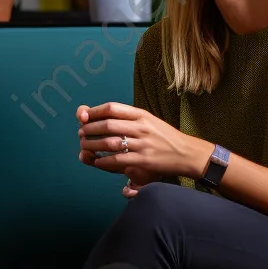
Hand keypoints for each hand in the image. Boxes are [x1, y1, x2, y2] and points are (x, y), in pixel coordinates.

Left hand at [77, 102, 211, 185]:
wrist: (186, 153)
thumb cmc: (163, 136)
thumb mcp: (148, 120)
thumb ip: (126, 118)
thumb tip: (100, 116)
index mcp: (141, 114)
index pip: (112, 108)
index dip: (94, 112)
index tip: (83, 117)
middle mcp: (142, 127)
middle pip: (107, 124)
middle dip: (89, 129)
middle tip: (81, 133)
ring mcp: (143, 144)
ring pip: (110, 142)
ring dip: (92, 144)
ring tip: (84, 146)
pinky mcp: (144, 160)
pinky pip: (118, 159)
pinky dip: (103, 160)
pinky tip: (97, 160)